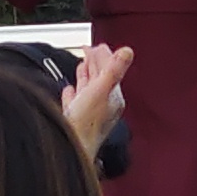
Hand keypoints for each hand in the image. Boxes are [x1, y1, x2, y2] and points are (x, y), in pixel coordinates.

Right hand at [63, 45, 132, 161]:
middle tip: (90, 49)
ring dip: (85, 76)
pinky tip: (69, 90)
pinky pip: (74, 104)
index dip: (104, 56)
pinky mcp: (73, 121)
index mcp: (112, 98)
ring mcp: (87, 114)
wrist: (68, 150)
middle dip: (95, 63)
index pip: (109, 71)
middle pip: (99, 79)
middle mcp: (102, 106)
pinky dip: (72, 94)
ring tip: (82, 65)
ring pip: (87, 90)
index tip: (98, 45)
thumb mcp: (100, 90)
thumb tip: (128, 50)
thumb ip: (114, 70)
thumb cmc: (85, 124)